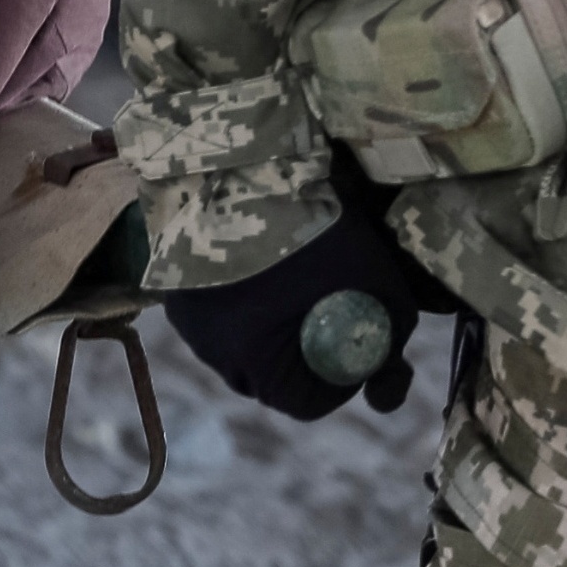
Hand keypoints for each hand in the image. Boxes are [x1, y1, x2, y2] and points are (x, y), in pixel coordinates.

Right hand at [161, 201, 440, 422]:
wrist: (245, 163)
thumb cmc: (318, 228)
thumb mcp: (379, 282)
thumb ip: (393, 332)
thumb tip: (390, 369)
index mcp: (257, 364)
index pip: (309, 403)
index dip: (345, 380)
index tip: (362, 346)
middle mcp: (213, 354)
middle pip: (271, 378)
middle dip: (306, 356)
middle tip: (332, 313)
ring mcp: (187, 322)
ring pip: (241, 347)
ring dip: (270, 330)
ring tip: (294, 283)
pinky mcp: (174, 287)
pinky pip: (216, 315)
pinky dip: (241, 301)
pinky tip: (261, 264)